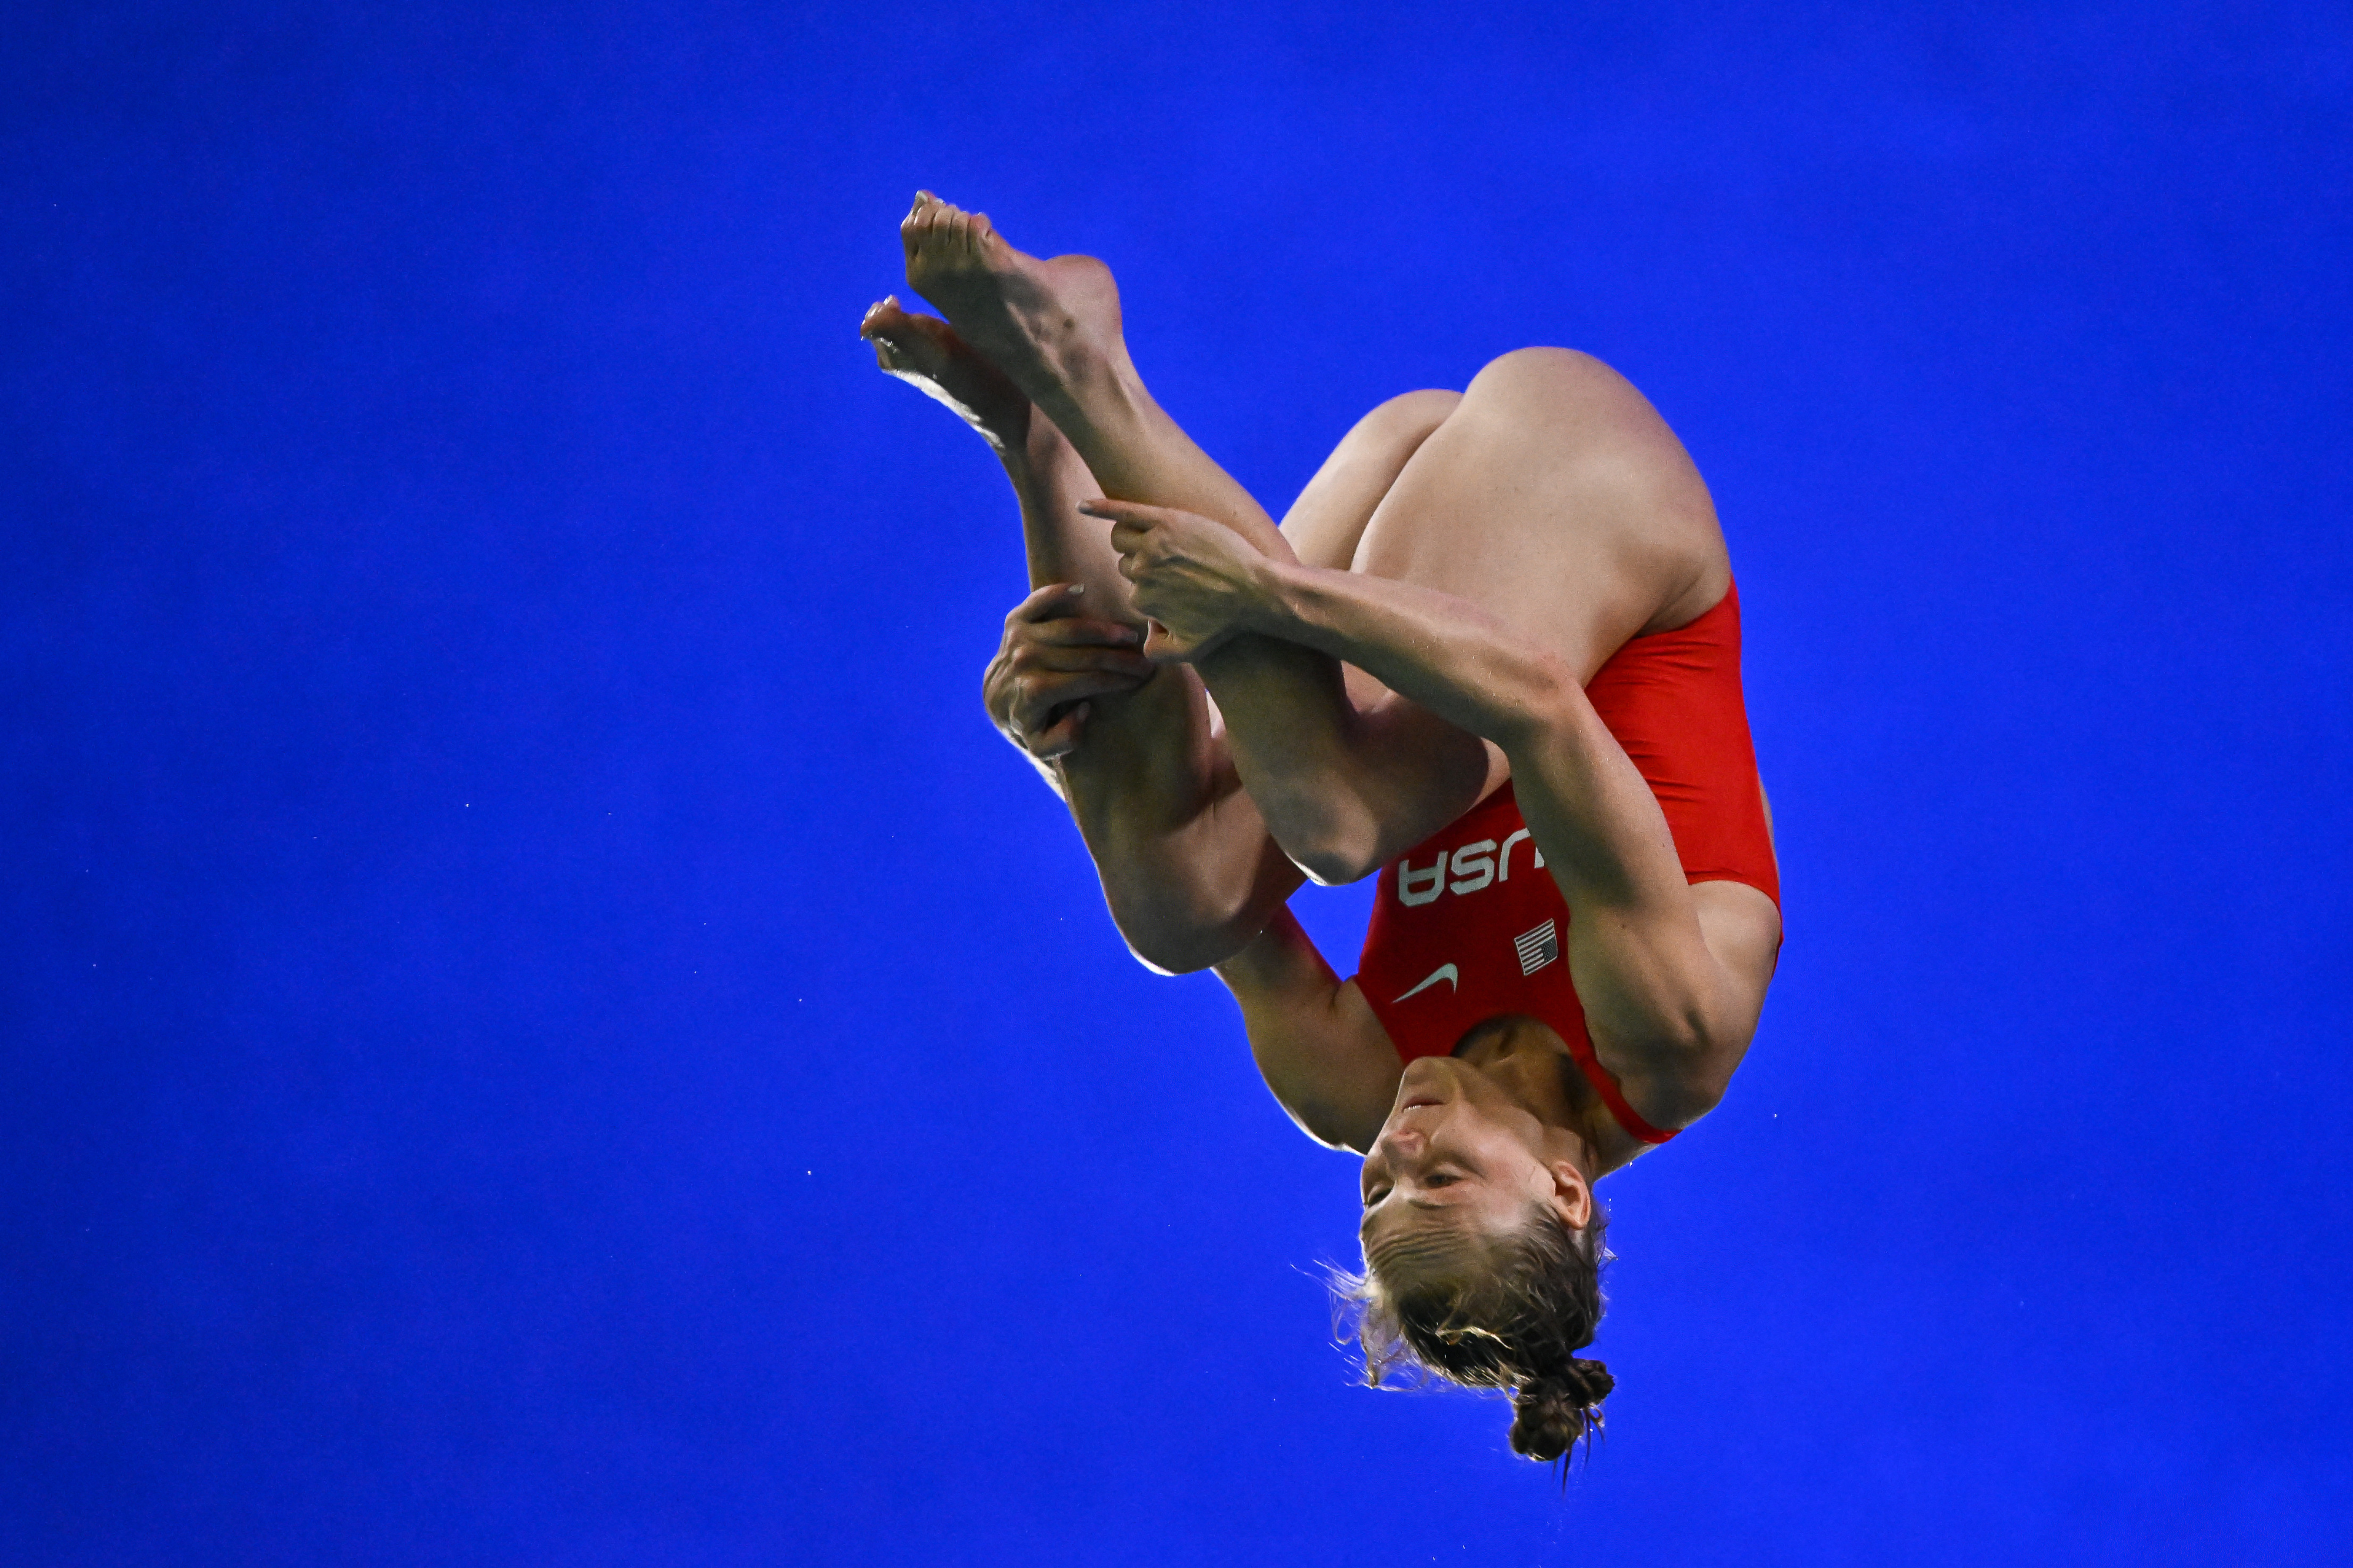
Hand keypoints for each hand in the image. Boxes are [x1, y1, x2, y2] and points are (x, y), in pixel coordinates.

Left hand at [983, 582, 1157, 760]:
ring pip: (1070, 628)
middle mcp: (1024, 662)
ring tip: (1131, 635)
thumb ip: (1063, 739)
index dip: (1117, 679)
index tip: (1142, 678)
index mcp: (1033, 692)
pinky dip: (1060, 592)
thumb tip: (1083, 710)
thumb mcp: (1043, 745)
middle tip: (1147, 661)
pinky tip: (1083, 589)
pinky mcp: (1015, 620)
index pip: (1085, 681)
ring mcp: (1018, 638)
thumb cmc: (1032, 721)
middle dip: (1120, 658)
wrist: (999, 700)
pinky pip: (1039, 600)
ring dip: (1105, 630)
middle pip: (1082, 655)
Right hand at [1080, 498, 1279, 662]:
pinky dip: (1100, 508)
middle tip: (1180, 571)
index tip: (1182, 593)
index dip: (1155, 591)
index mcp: (1141, 599)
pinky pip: (1123, 510)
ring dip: (1132, 540)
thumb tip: (1140, 636)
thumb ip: (1155, 653)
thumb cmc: (1226, 622)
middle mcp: (1142, 571)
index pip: (1131, 588)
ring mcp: (1153, 543)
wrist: (1258, 590)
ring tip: (1160, 546)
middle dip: (1144, 566)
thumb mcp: (1189, 651)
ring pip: (1122, 536)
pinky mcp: (1166, 519)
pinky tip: (1082, 507)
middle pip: (1126, 562)